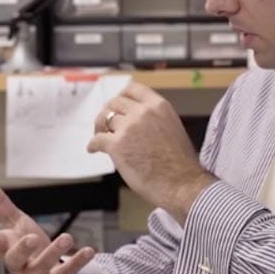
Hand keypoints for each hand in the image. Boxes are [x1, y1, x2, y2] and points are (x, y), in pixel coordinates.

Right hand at [0, 178, 95, 273]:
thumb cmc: (28, 249)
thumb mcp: (15, 223)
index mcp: (6, 248)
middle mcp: (19, 264)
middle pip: (13, 260)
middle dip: (21, 249)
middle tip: (31, 237)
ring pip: (40, 267)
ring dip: (53, 253)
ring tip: (66, 238)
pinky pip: (66, 273)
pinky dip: (77, 262)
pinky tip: (89, 251)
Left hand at [87, 82, 216, 222]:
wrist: (182, 184)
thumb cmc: (180, 164)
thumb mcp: (172, 127)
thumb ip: (153, 119)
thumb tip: (133, 120)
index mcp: (159, 106)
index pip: (132, 88)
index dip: (121, 97)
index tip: (116, 106)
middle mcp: (143, 112)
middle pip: (115, 103)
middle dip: (108, 113)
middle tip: (105, 125)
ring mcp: (129, 127)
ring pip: (106, 120)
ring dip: (101, 129)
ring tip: (101, 138)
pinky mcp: (117, 145)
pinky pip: (97, 140)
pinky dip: (93, 145)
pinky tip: (94, 149)